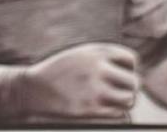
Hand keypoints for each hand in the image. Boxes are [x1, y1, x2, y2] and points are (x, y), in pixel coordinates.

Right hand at [17, 43, 138, 119]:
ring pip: (129, 99)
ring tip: (110, 101)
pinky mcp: (90, 109)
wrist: (32, 88)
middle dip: (128, 88)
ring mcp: (94, 89)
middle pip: (134, 82)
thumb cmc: (59, 72)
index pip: (131, 59)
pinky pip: (119, 115)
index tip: (117, 75)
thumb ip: (104, 58)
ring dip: (123, 103)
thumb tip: (134, 72)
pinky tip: (102, 109)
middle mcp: (97, 68)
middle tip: (117, 92)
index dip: (127, 69)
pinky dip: (115, 114)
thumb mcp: (80, 54)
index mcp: (96, 51)